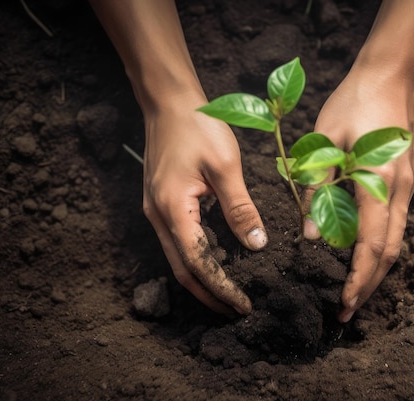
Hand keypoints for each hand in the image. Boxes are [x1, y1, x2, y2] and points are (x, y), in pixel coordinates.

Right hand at [142, 92, 266, 315]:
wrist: (169, 103)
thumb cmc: (197, 127)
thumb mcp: (225, 167)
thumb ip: (241, 208)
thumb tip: (257, 245)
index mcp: (173, 209)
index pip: (198, 263)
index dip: (221, 288)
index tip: (244, 305)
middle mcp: (158, 217)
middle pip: (182, 270)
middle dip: (209, 294)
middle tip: (236, 310)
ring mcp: (156, 211)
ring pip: (178, 258)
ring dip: (202, 279)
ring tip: (230, 292)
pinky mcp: (162, 203)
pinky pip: (178, 241)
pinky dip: (197, 258)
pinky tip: (218, 260)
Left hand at [303, 66, 413, 322]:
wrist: (391, 77)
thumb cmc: (354, 104)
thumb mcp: (324, 144)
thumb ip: (318, 191)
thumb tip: (311, 237)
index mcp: (378, 184)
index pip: (371, 246)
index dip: (358, 280)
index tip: (343, 305)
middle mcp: (399, 192)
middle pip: (389, 253)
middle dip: (370, 286)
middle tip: (347, 311)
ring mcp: (407, 188)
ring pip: (395, 242)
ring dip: (376, 270)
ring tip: (354, 291)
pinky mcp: (405, 182)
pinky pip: (395, 226)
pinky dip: (379, 248)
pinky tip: (362, 256)